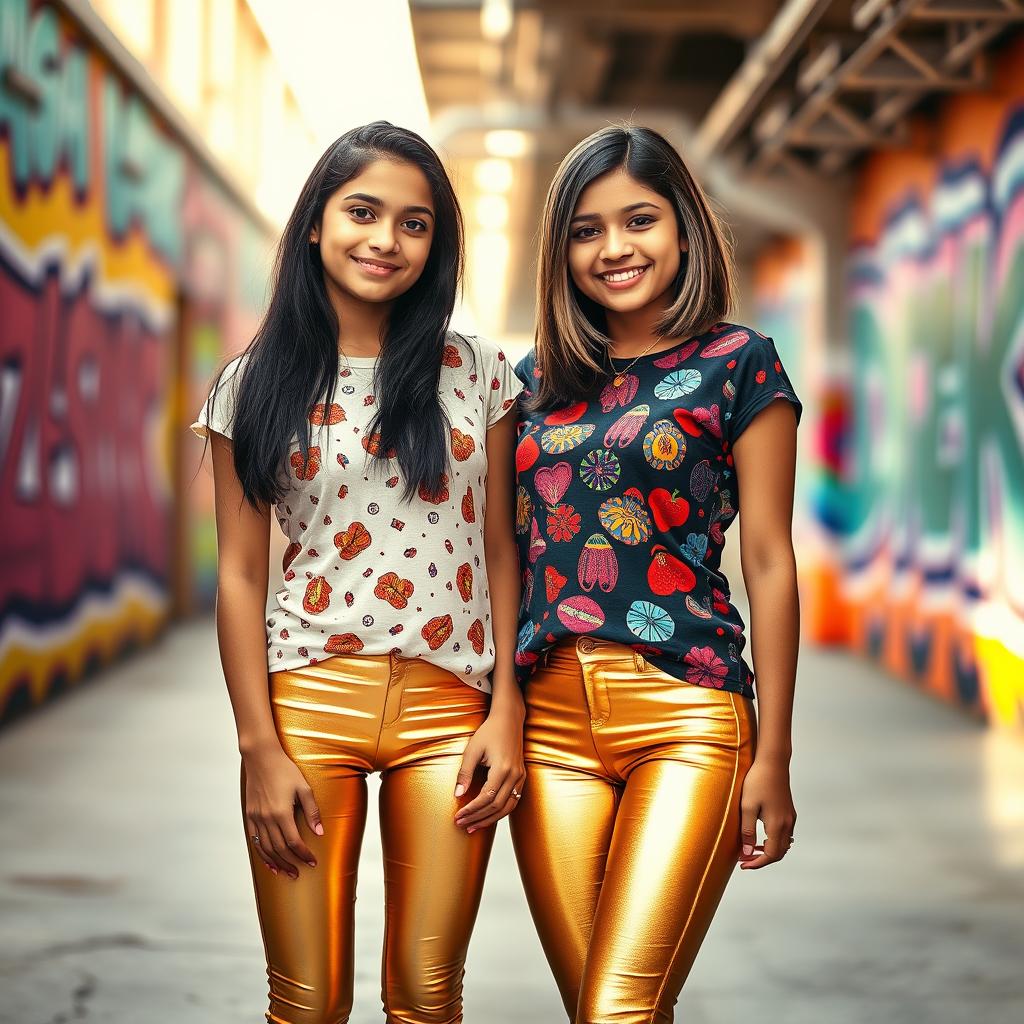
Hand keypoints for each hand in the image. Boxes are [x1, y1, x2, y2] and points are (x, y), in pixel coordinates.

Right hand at [242, 743, 322, 878]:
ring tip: (286, 872)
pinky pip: (254, 840)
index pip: (294, 842)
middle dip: (291, 863)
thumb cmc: (285, 770)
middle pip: (279, 849)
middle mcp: (267, 819)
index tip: (312, 861)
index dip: (304, 854)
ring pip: (266, 848)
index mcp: (282, 813)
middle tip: (299, 873)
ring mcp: (256, 818)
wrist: (261, 758)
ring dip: (276, 862)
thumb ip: (312, 811)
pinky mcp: (249, 815)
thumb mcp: (303, 787)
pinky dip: (262, 854)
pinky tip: (269, 861)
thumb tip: (320, 832)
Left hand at [453, 702, 525, 833]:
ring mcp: (520, 777)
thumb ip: (465, 773)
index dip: (471, 809)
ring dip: (489, 819)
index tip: (457, 816)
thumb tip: (457, 795)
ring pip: (507, 807)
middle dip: (478, 817)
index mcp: (503, 768)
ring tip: (473, 826)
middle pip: (497, 806)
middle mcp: (515, 775)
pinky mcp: (521, 777)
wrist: (509, 719)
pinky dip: (500, 812)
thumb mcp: (472, 749)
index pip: (486, 798)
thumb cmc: (489, 731)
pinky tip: (488, 816)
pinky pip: (513, 801)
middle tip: (462, 824)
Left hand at [738, 757, 795, 869]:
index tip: (744, 865)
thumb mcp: (747, 807)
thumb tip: (747, 853)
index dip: (757, 863)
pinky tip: (762, 836)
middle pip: (779, 853)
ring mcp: (790, 817)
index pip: (770, 855)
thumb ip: (747, 831)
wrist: (773, 762)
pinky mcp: (789, 811)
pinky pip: (785, 834)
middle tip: (746, 859)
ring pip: (783, 844)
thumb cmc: (757, 781)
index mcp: (777, 825)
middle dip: (763, 859)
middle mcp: (787, 824)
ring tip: (751, 848)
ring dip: (769, 850)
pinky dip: (774, 840)